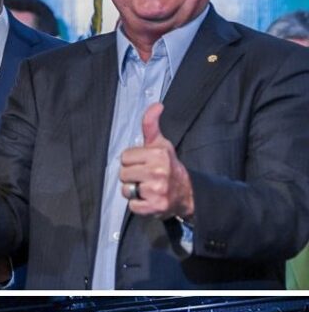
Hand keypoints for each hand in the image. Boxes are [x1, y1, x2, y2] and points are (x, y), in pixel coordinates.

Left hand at [119, 103, 194, 218]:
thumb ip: (151, 126)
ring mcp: (157, 190)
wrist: (187, 193)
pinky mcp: (154, 207)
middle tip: (145, 177)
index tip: (144, 164)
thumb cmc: (169, 167)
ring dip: (133, 191)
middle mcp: (159, 171)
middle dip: (131, 176)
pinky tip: (148, 199)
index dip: (132, 161)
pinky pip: (131, 206)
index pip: (125, 157)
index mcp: (159, 154)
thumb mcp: (161, 145)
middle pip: (123, 173)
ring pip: (126, 189)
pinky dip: (137, 205)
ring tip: (147, 188)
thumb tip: (156, 105)